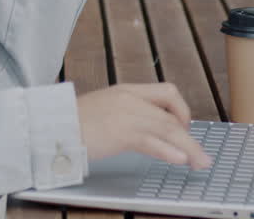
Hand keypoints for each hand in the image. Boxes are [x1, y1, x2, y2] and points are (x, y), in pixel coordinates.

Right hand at [76, 83, 212, 168]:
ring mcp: (126, 114)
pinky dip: (169, 151)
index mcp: (127, 90)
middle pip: (171, 115)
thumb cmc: (73, 122)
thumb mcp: (106, 111)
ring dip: (188, 148)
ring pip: (167, 128)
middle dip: (190, 137)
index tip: (184, 128)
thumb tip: (148, 131)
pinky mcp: (120, 132)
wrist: (52, 124)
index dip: (182, 110)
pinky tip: (180, 159)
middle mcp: (130, 98)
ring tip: (200, 162)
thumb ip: (127, 115)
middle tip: (201, 155)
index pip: (167, 91)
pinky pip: (151, 141)